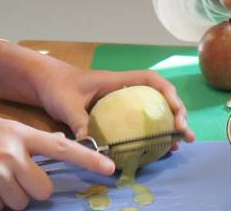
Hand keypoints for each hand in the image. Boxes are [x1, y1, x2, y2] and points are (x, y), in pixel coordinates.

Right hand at [0, 115, 114, 210]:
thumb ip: (23, 142)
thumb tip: (50, 158)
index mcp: (18, 132)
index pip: (61, 147)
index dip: (88, 159)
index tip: (110, 168)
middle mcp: (12, 153)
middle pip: (42, 188)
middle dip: (29, 190)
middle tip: (5, 177)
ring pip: (21, 202)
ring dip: (6, 198)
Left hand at [34, 64, 195, 144]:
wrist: (44, 83)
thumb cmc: (57, 86)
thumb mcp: (67, 104)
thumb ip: (79, 121)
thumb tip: (91, 144)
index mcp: (117, 81)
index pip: (151, 80)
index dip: (168, 93)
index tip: (176, 111)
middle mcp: (123, 91)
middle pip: (158, 97)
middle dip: (176, 113)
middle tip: (185, 134)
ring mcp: (120, 103)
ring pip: (151, 111)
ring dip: (166, 125)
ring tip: (178, 144)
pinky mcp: (113, 116)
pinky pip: (137, 123)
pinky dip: (149, 134)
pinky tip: (155, 150)